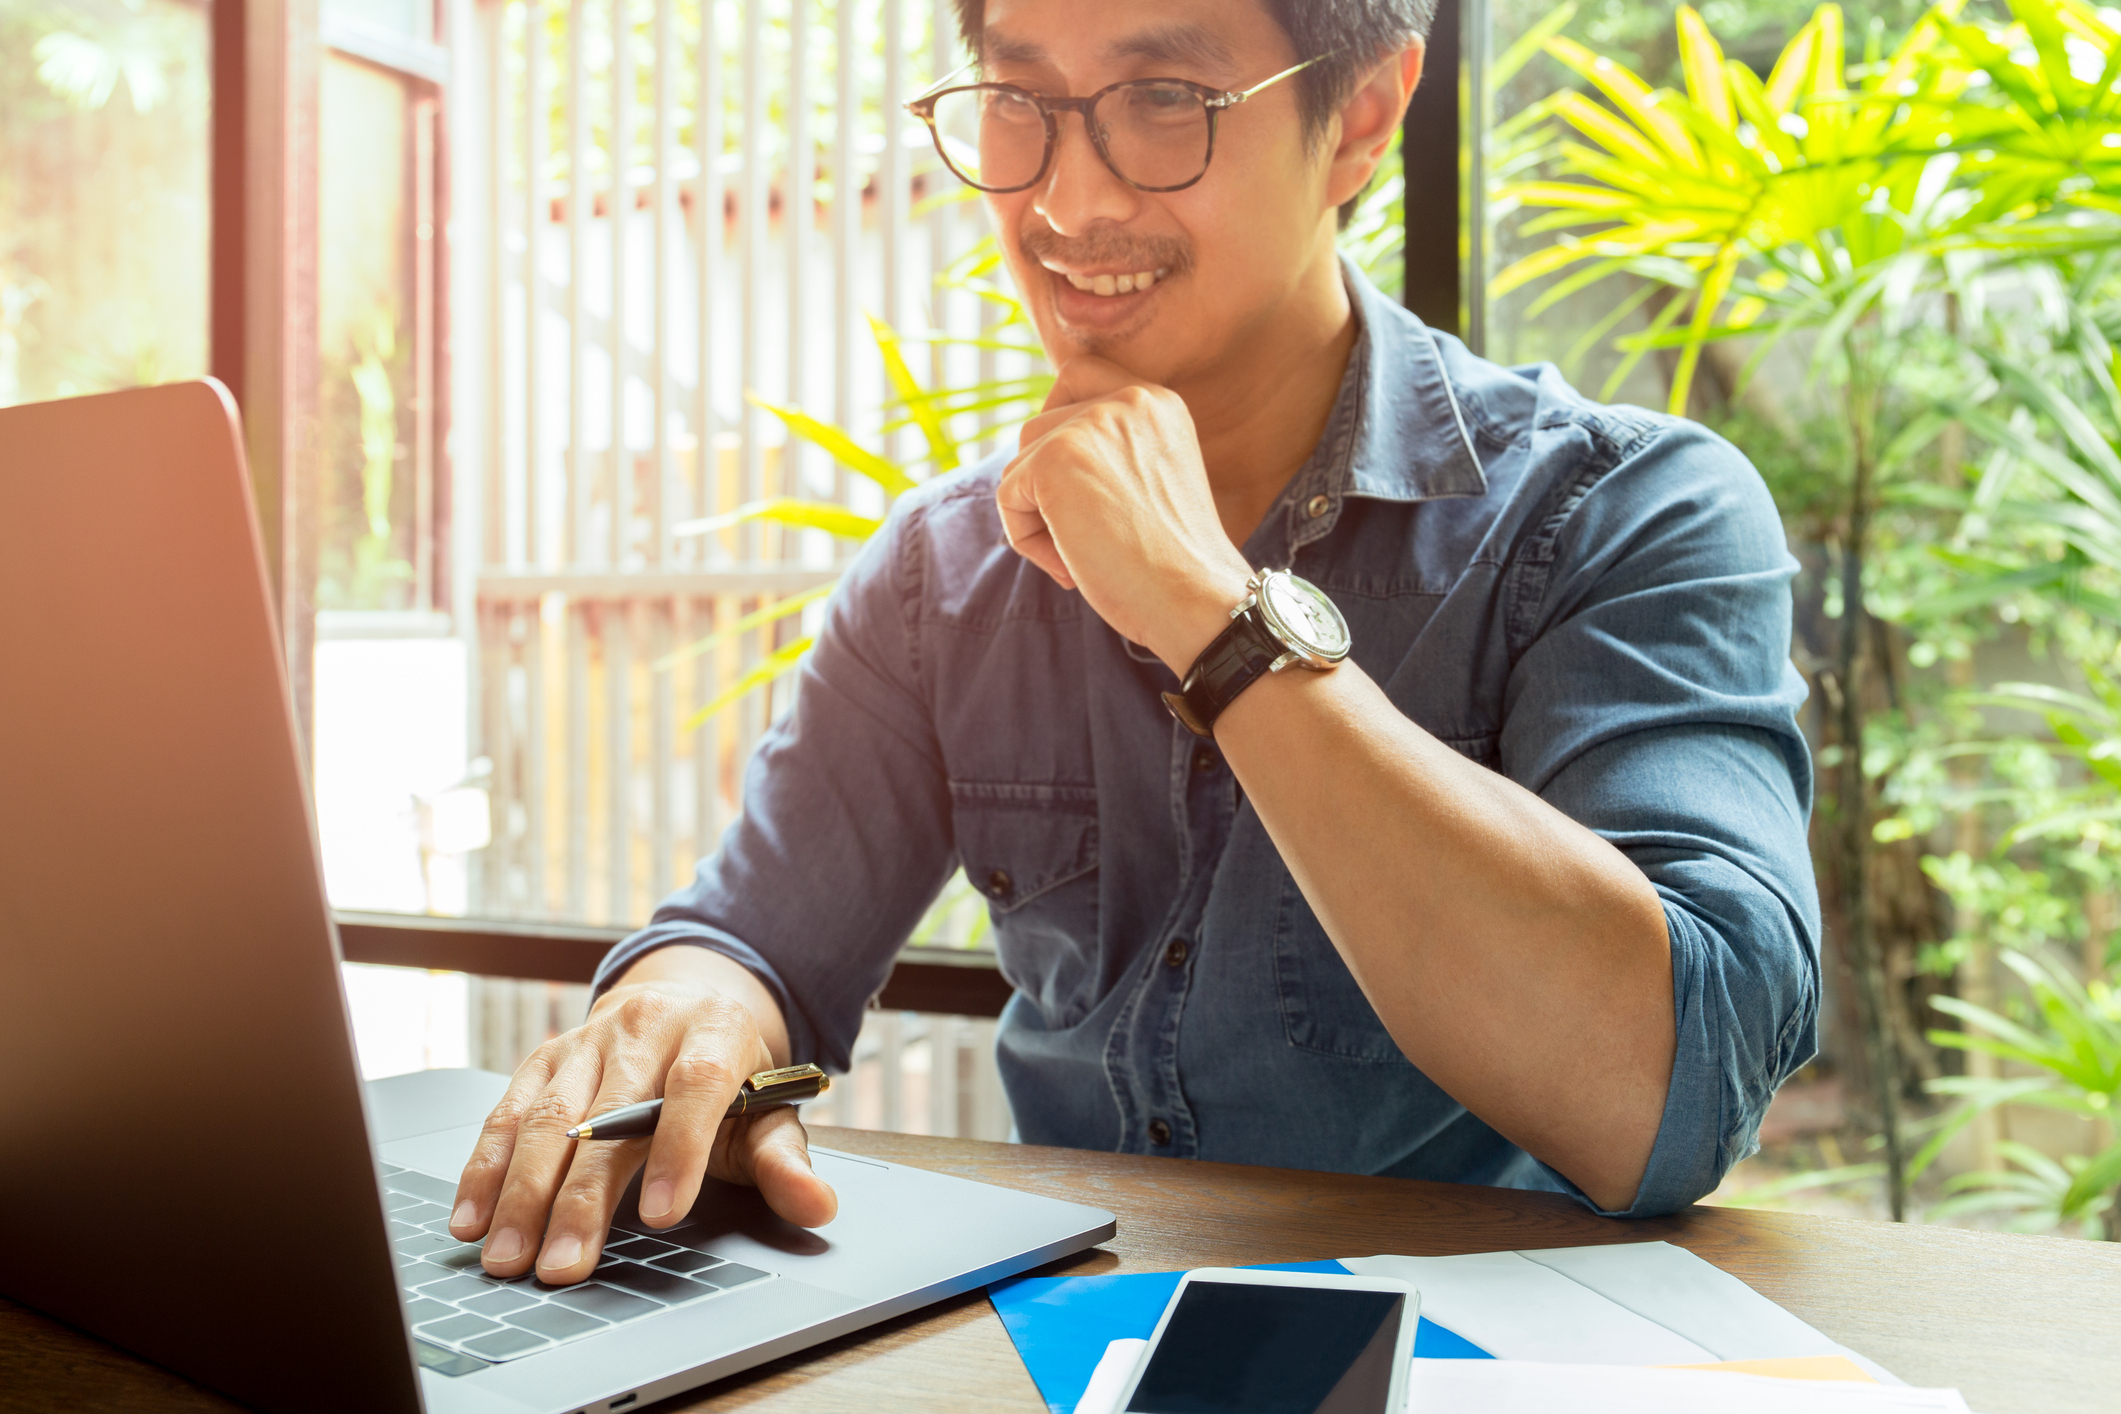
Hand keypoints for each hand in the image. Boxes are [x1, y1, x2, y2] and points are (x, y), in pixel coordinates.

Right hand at [445, 975, 837, 1284]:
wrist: (685, 1004)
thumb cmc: (729, 1079)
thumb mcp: (768, 1111)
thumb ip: (785, 1162)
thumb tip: (818, 1206)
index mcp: (714, 1032)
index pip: (695, 1086)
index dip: (679, 1150)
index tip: (664, 1215)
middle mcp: (646, 1027)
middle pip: (607, 1113)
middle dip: (580, 1197)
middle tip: (562, 1266)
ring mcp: (588, 1040)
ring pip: (548, 1116)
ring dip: (522, 1192)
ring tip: (510, 1256)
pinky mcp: (544, 1057)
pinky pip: (507, 1112)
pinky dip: (486, 1167)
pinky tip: (472, 1218)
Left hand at [998, 357, 1251, 672]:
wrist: (1196, 599)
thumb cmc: (1176, 565)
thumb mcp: (1151, 485)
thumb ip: (1110, 454)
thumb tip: (1032, 462)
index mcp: (1158, 402)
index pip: (1079, 376)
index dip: (1059, 425)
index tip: (1074, 484)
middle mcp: (1128, 400)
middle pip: (1040, 428)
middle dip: (1046, 488)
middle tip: (1085, 540)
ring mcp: (1089, 424)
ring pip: (1020, 464)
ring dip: (1036, 517)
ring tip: (1081, 557)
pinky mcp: (1055, 459)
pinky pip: (1008, 496)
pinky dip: (1026, 539)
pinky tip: (1071, 566)